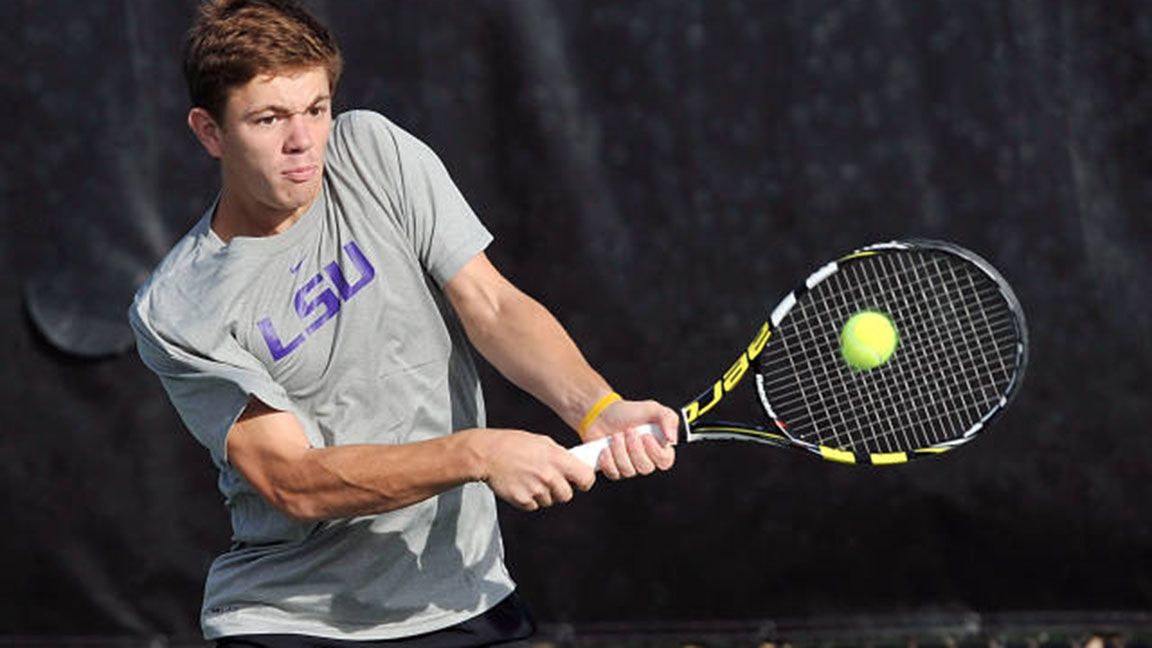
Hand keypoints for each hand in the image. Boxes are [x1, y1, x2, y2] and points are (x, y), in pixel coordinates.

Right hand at [471, 428, 595, 510]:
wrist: (487, 454)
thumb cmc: (513, 444)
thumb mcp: (543, 442)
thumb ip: (560, 456)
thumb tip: (574, 466)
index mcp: (557, 459)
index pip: (586, 479)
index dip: (584, 481)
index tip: (580, 481)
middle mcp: (548, 476)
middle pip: (567, 495)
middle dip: (560, 490)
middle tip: (549, 479)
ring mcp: (536, 490)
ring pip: (550, 501)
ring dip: (544, 494)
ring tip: (530, 478)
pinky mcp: (523, 500)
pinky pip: (534, 505)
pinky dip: (530, 499)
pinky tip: (522, 484)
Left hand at [585, 399, 678, 479]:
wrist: (603, 414)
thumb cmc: (628, 412)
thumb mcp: (652, 408)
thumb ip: (667, 418)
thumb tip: (672, 439)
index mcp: (659, 446)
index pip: (665, 461)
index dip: (655, 452)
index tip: (645, 436)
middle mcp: (646, 459)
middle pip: (645, 468)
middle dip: (634, 448)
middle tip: (628, 431)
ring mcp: (630, 466)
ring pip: (628, 471)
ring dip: (619, 451)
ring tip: (615, 436)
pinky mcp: (614, 470)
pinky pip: (614, 474)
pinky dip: (608, 460)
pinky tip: (606, 448)